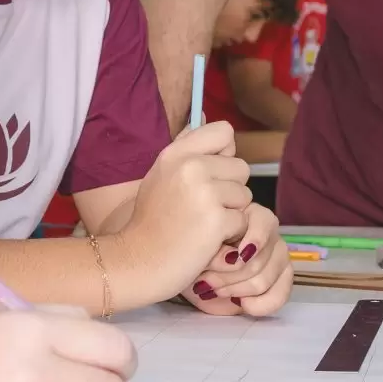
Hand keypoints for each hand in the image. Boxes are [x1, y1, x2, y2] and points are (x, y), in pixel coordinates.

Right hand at [117, 121, 252, 304]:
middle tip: (203, 209)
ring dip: (232, 213)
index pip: (224, 131)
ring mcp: (204, 192)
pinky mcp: (217, 219)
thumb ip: (185, 151)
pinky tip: (207, 240)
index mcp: (176, 153)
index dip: (225, 154)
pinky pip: (244, 220)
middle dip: (231, 190)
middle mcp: (190, 166)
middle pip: (241, 167)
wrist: (137, 263)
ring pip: (245, 195)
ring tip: (203, 225)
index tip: (211, 174)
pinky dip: (231, 234)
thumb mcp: (160, 176)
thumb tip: (206, 118)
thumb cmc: (151, 224)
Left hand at [185, 203, 293, 316]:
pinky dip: (262, 304)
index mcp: (246, 216)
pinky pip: (280, 294)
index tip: (239, 256)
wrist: (183, 275)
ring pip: (266, 277)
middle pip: (263, 256)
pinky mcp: (278, 280)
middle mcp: (265, 234)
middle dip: (233, 275)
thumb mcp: (194, 249)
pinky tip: (244, 305)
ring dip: (240, 289)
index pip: (264, 221)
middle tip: (207, 282)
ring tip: (216, 291)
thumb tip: (233, 259)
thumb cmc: (187, 255)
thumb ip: (216, 252)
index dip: (256, 238)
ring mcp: (274, 256)